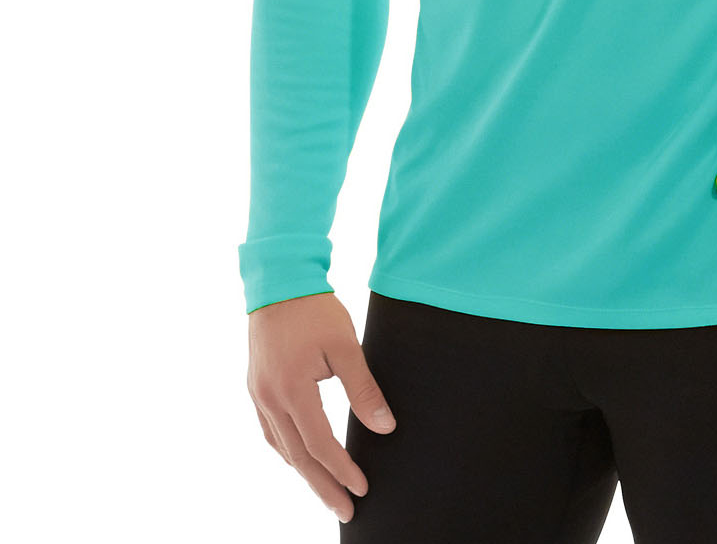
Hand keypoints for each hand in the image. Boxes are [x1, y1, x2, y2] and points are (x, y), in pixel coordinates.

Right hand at [246, 291, 395, 524]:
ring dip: (304, 472)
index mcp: (292, 389)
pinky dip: (288, 450)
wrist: (278, 281)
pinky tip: (300, 457)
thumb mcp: (346, 346)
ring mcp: (259, 394)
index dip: (342, 469)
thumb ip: (364, 389)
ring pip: (282, 447)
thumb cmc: (315, 310)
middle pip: (298, 457)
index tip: (362, 488)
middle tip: (345, 511)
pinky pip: (270, 431)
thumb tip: (385, 427)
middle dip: (323, 486)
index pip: (320, 444)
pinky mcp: (256, 387)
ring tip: (326, 490)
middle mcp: (270, 398)